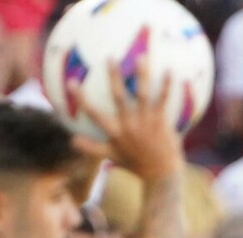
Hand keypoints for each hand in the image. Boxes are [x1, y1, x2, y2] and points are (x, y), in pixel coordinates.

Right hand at [71, 59, 184, 182]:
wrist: (161, 175)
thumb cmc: (136, 164)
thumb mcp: (111, 156)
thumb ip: (91, 147)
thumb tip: (71, 140)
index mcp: (115, 133)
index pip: (94, 114)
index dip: (81, 99)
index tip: (72, 82)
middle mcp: (129, 125)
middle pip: (118, 97)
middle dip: (113, 77)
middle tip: (110, 57)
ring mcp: (146, 122)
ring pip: (142, 95)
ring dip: (141, 75)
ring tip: (141, 57)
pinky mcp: (161, 122)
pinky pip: (163, 100)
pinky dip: (167, 86)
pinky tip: (171, 71)